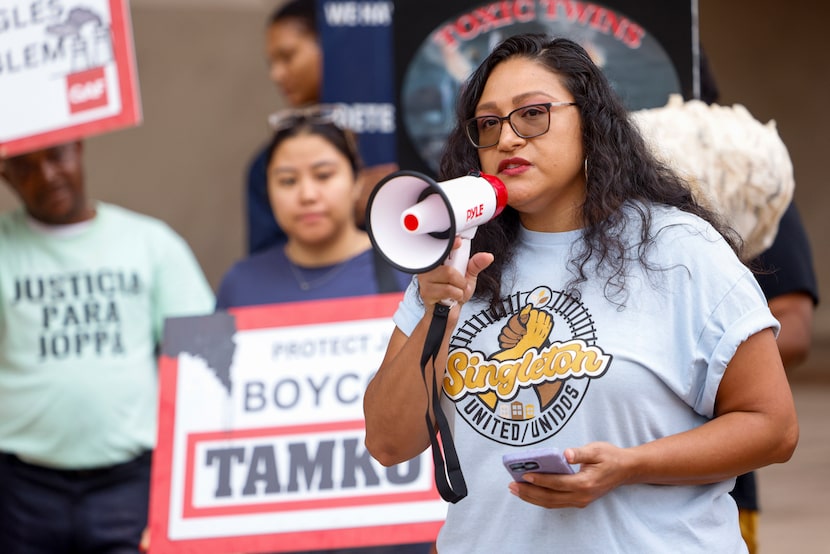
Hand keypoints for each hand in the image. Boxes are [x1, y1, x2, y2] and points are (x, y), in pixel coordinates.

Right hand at [417, 237, 492, 308]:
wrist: (446, 314)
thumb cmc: (454, 294)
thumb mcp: (468, 277)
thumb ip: (476, 265)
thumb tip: (487, 256)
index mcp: (439, 261)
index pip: (443, 248)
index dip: (452, 244)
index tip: (459, 241)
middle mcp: (429, 268)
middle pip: (449, 267)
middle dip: (461, 280)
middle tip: (460, 285)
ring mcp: (425, 280)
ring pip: (450, 278)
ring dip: (460, 289)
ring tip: (455, 293)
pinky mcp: (426, 292)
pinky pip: (448, 291)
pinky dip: (456, 296)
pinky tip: (450, 299)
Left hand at [507, 442, 632, 508]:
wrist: (626, 470)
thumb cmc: (610, 457)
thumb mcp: (597, 449)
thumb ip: (581, 453)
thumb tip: (566, 454)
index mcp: (585, 483)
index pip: (558, 483)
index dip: (541, 480)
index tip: (525, 475)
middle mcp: (582, 496)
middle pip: (550, 498)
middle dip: (529, 492)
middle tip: (512, 485)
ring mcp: (580, 500)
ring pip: (551, 503)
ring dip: (532, 497)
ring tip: (515, 489)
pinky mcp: (578, 500)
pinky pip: (555, 502)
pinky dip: (540, 498)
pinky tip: (529, 491)